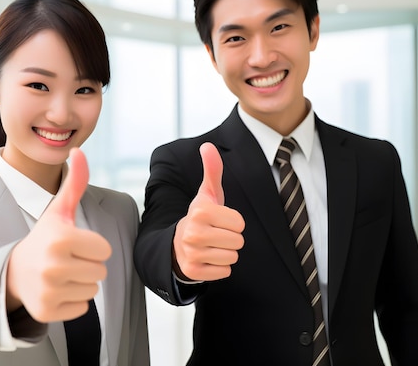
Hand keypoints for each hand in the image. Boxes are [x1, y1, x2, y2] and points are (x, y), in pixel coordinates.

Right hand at [6, 148, 111, 322]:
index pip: (104, 250)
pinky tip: (54, 290)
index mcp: (61, 237)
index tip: (70, 244)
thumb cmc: (44, 238)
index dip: (91, 246)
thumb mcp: (59, 210)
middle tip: (64, 260)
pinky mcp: (47, 312)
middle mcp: (54, 265)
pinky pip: (82, 308)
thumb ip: (75, 181)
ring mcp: (49, 291)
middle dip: (86, 265)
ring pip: (93, 290)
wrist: (12, 272)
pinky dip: (71, 302)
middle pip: (101, 271)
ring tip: (59, 274)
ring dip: (80, 283)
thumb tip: (79, 150)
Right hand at [173, 142, 244, 280]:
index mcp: (200, 211)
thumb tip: (208, 146)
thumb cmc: (201, 216)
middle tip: (216, 234)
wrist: (178, 243)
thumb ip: (212, 169)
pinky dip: (220, 267)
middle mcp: (193, 233)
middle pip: (238, 241)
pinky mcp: (193, 271)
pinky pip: (224, 272)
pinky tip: (208, 258)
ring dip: (226, 253)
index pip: (240, 223)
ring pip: (232, 257)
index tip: (220, 220)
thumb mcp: (208, 193)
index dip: (234, 222)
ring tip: (212, 246)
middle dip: (231, 238)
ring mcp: (192, 253)